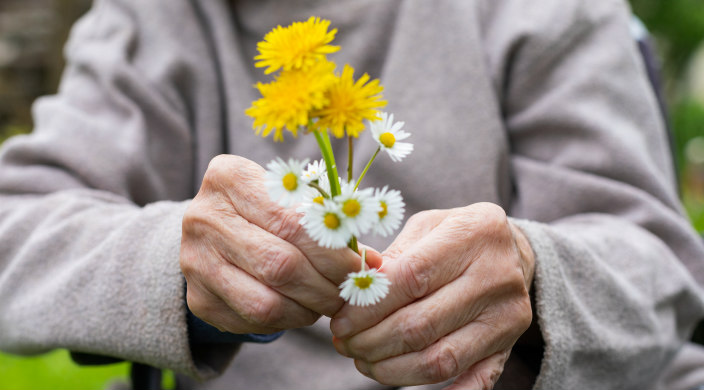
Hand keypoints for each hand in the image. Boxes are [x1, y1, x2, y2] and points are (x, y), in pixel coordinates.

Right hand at [180, 155, 379, 333]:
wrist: (215, 228)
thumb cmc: (268, 208)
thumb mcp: (293, 199)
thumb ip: (328, 223)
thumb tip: (372, 264)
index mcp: (229, 178)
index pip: (292, 223)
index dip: (334, 252)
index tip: (362, 267)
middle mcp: (203, 217)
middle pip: (280, 266)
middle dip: (325, 286)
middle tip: (348, 292)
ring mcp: (194, 261)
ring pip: (265, 303)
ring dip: (308, 310)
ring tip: (326, 302)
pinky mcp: (197, 298)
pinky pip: (251, 321)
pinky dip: (286, 321)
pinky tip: (300, 308)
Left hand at [330, 203, 534, 388]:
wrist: (513, 251)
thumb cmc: (456, 235)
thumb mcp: (427, 226)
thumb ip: (393, 256)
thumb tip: (352, 288)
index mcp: (474, 233)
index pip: (411, 278)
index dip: (368, 306)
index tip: (340, 320)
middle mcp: (497, 276)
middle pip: (421, 324)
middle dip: (371, 341)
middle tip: (344, 344)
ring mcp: (507, 316)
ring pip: (439, 360)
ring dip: (391, 369)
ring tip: (363, 361)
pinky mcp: (509, 345)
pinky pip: (474, 382)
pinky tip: (405, 382)